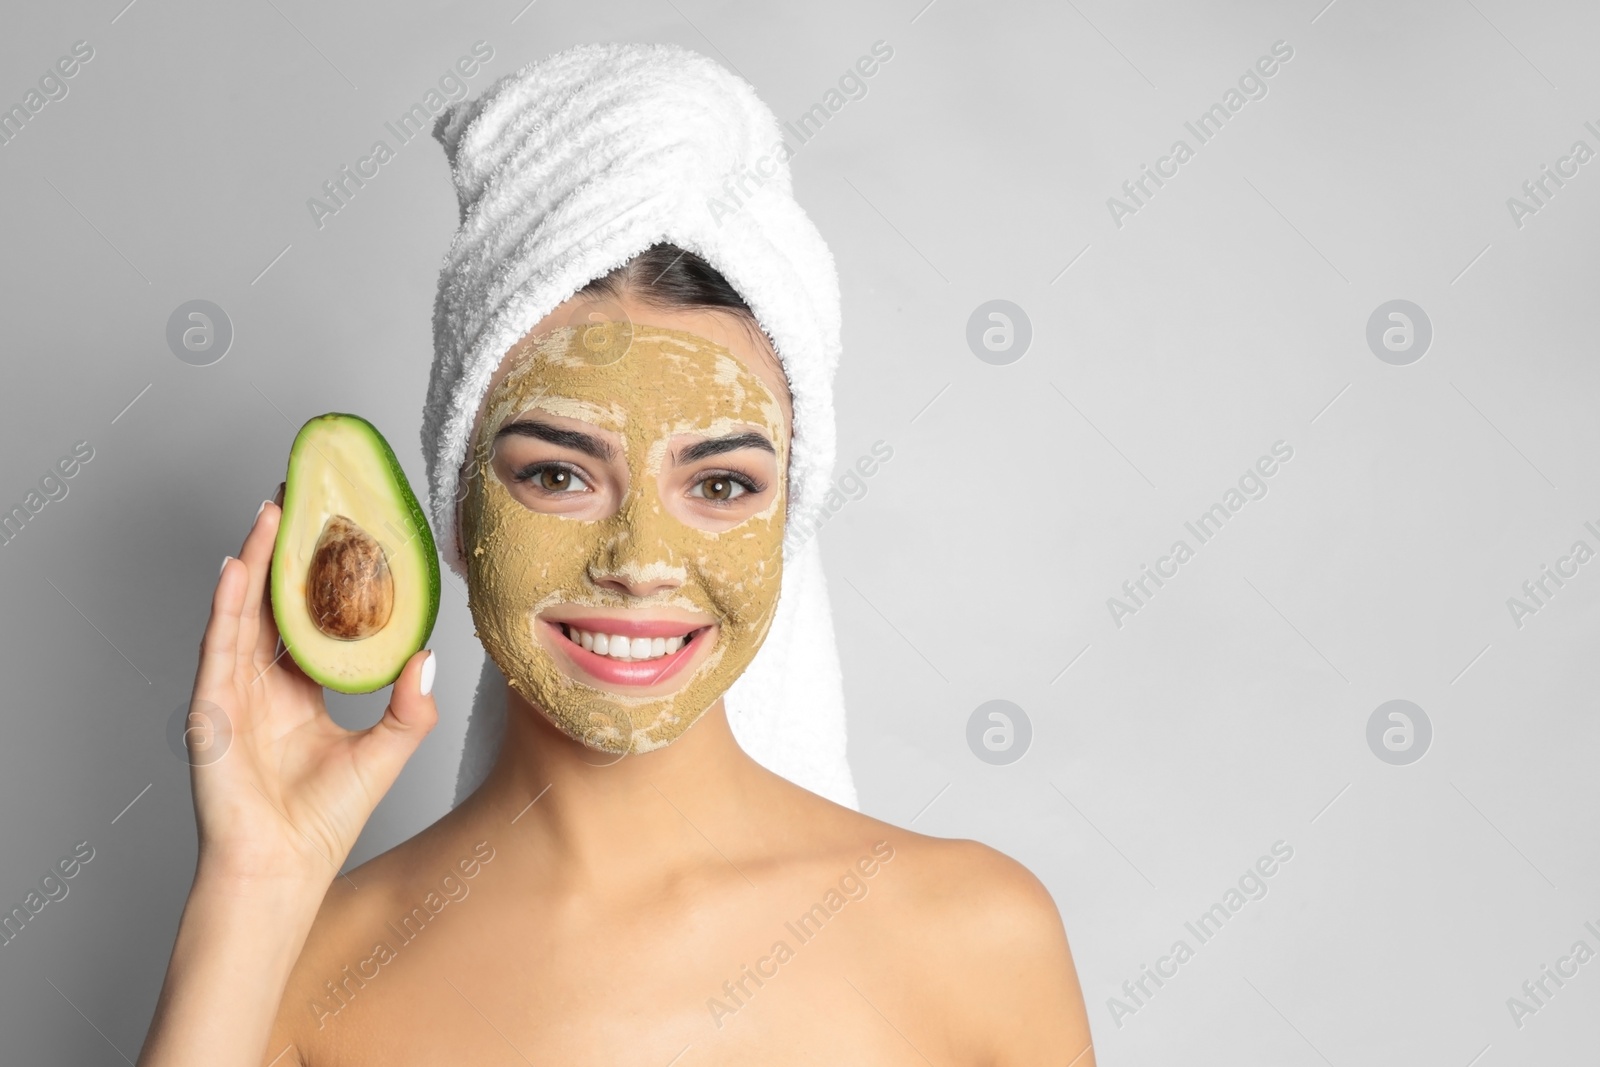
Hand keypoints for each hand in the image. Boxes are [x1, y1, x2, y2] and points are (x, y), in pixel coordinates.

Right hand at [186, 485, 438, 888]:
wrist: (284, 869)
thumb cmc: (325, 822)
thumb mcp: (388, 751)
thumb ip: (412, 706)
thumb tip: (431, 656)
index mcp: (301, 691)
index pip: (309, 618)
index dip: (320, 575)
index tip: (338, 529)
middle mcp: (263, 685)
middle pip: (272, 602)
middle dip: (284, 550)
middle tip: (301, 496)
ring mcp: (232, 693)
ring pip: (243, 612)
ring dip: (255, 560)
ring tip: (272, 512)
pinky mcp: (211, 709)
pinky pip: (218, 646)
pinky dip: (226, 606)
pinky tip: (237, 567)